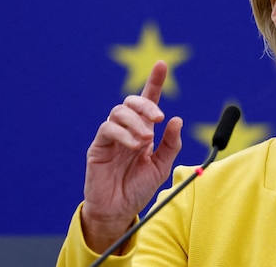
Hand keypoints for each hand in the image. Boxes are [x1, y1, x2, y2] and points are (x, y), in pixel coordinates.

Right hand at [81, 61, 182, 252]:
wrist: (119, 210)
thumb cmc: (139, 187)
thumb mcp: (162, 165)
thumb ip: (170, 144)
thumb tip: (177, 119)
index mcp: (144, 129)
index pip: (148, 100)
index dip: (154, 81)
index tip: (161, 64)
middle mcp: (127, 129)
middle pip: (132, 101)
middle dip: (146, 104)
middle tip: (158, 119)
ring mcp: (111, 136)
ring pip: (119, 112)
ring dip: (136, 122)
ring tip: (146, 140)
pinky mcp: (98, 146)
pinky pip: (108, 129)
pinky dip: (123, 134)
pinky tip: (134, 146)